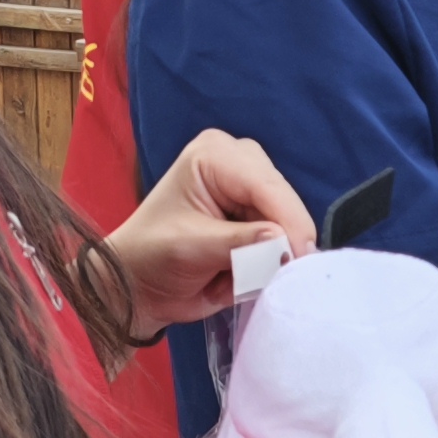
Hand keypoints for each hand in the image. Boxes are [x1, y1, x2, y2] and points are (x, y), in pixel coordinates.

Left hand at [106, 130, 320, 334]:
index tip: (299, 258)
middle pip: (283, 200)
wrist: (138, 282)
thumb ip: (239, 244)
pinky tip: (244, 272)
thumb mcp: (191, 248)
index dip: (287, 221)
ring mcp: (251, 188)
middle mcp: (239, 161)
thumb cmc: (152, 256)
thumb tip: (283, 240)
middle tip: (270, 274)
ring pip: (288, 223)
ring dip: (273, 254)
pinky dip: (269, 261)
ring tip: (239, 276)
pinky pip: (283, 239)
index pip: (265, 185)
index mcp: (215, 155)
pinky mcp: (259, 213)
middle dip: (282, 239)